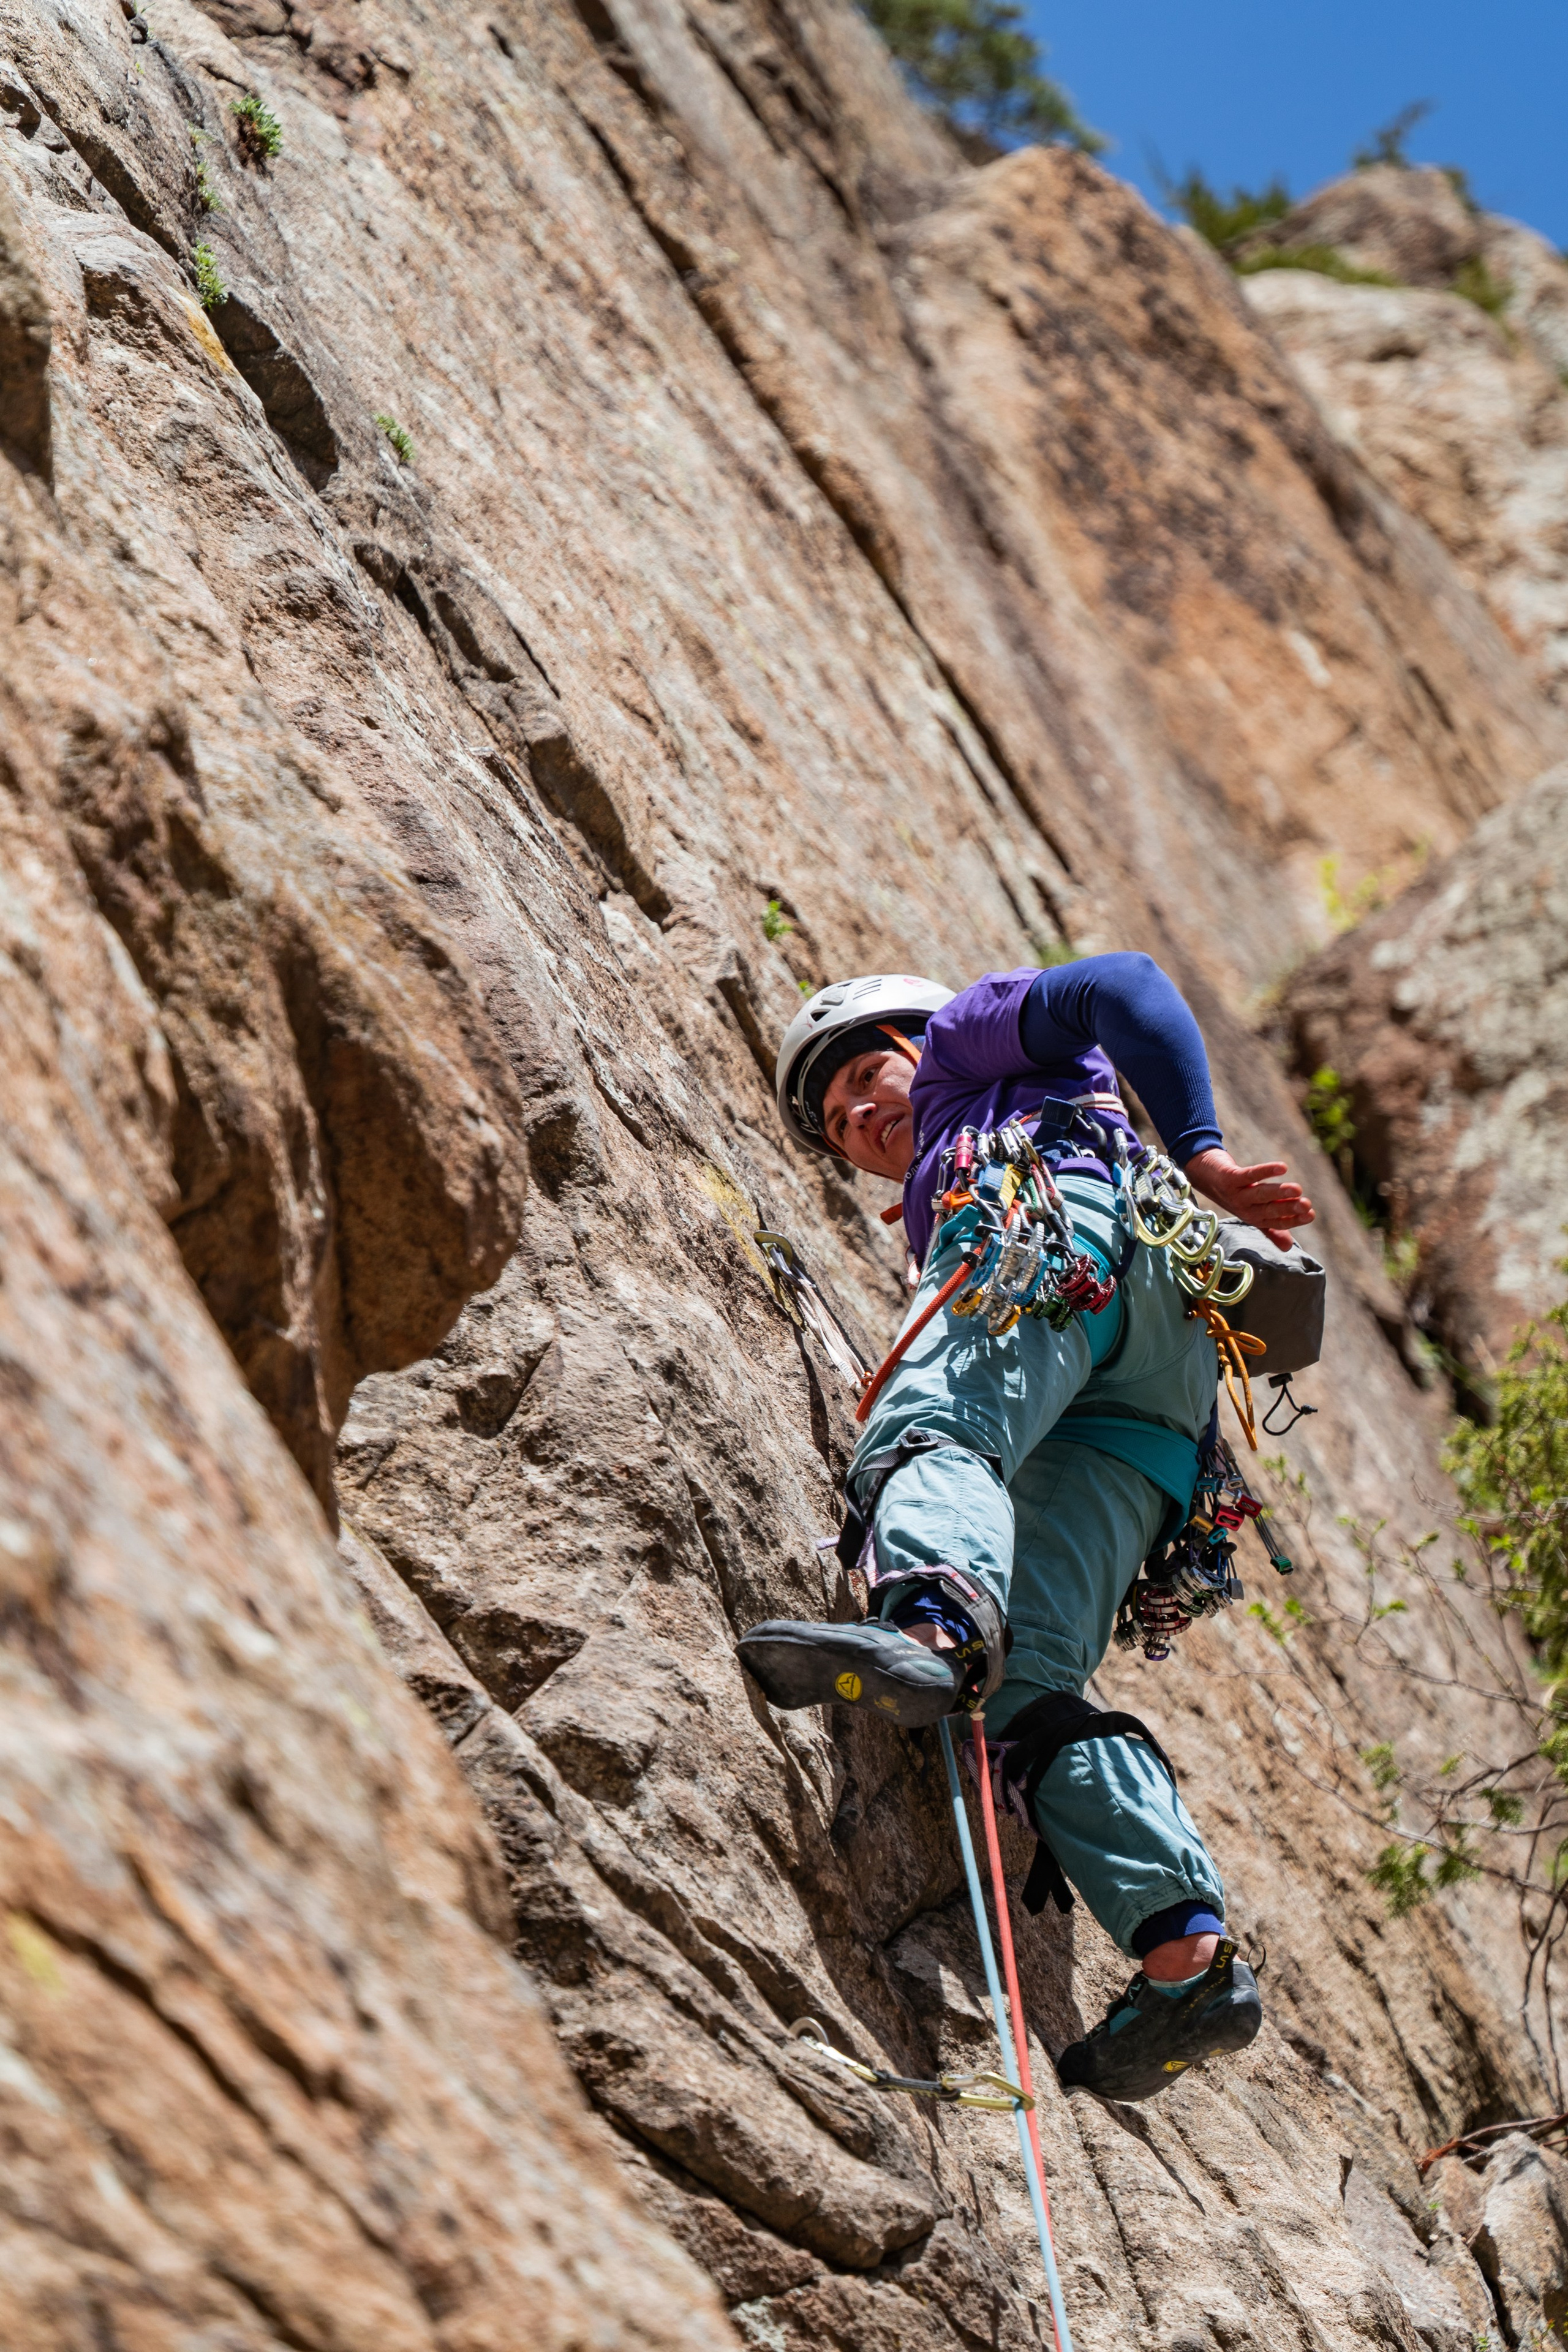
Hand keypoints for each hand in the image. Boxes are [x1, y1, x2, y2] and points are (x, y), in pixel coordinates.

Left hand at [1183, 1148, 1313, 1250]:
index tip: (1311, 1215)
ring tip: (1297, 1189)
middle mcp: (1244, 1209)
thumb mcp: (1253, 1211)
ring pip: (1260, 1194)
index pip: (1276, 1222)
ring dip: (1278, 1192)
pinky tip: (1282, 1167)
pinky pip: (1249, 1175)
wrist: (1205, 1174)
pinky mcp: (1229, 1178)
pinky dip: (1265, 1171)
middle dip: (1288, 1208)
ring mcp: (1235, 1194)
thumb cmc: (1235, 1194)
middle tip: (1307, 1204)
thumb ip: (1271, 1228)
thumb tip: (1288, 1248)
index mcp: (1254, 1218)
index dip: (1293, 1220)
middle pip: (1269, 1210)